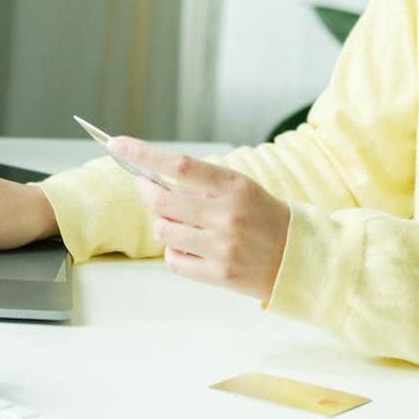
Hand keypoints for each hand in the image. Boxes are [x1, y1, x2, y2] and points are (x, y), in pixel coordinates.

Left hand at [110, 136, 290, 303]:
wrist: (301, 258)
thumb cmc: (265, 218)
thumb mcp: (241, 189)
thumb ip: (202, 184)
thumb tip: (153, 179)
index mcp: (233, 186)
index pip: (179, 164)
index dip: (143, 153)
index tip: (117, 144)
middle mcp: (227, 215)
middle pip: (162, 201)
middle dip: (145, 191)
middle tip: (144, 186)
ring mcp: (222, 247)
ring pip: (163, 232)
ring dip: (162, 224)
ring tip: (178, 222)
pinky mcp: (220, 275)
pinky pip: (174, 260)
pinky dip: (174, 252)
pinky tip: (189, 246)